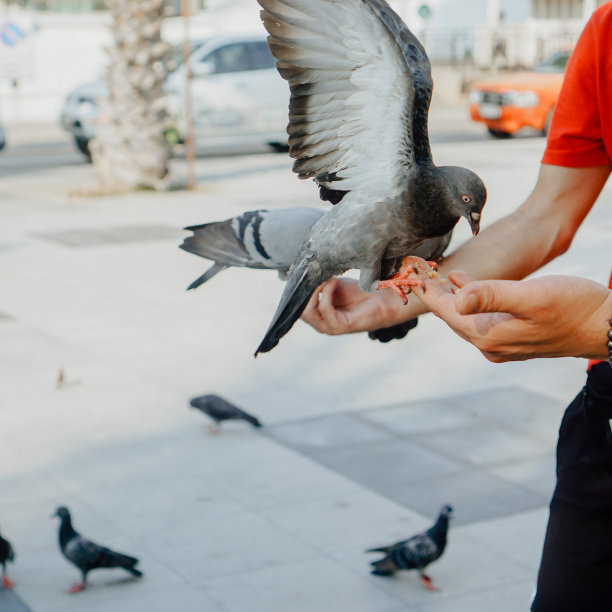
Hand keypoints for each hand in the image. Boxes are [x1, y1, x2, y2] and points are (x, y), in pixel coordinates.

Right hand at [301, 277, 421, 334]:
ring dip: (315, 291)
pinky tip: (334, 283)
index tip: (301, 273)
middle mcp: (320, 324)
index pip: (297, 307)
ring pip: (309, 312)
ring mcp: (329, 327)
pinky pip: (325, 309)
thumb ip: (317, 282)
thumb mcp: (331, 284)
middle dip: (305, 291)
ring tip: (326, 278)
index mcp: (316, 315)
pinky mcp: (341, 327)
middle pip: (300, 311)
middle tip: (314, 275)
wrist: (380, 299)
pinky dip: (327, 293)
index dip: (297, 291)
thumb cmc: (357, 293)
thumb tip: (302, 272)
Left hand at [405, 259, 611, 361]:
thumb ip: (492, 295)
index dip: (428, 291)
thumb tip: (456, 298)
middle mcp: (490, 345)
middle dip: (434, 294)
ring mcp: (501, 344)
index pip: (447, 312)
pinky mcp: (512, 337)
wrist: (606, 327)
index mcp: (489, 336)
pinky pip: (480, 319)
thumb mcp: (532, 296)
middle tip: (417, 271)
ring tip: (435, 275)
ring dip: (450, 296)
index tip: (411, 273)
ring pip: (465, 317)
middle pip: (452, 316)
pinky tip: (463, 284)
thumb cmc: (574, 308)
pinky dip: (469, 300)